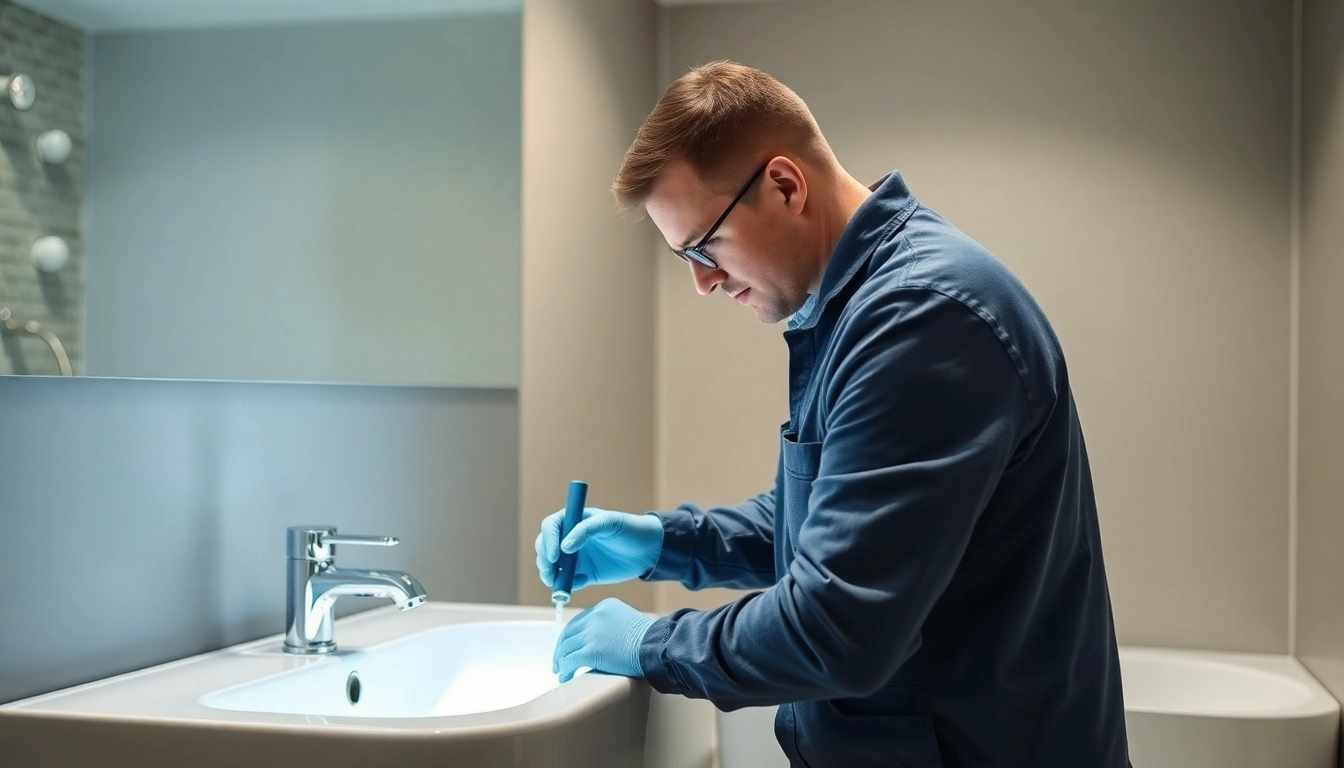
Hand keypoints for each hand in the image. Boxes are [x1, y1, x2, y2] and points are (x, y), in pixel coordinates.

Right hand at [535, 507, 662, 591]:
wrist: (648, 550)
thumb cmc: (628, 529)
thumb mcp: (609, 523)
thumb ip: (586, 530)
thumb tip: (564, 547)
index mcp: (574, 521)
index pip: (550, 527)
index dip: (548, 541)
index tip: (554, 556)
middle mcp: (570, 539)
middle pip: (545, 548)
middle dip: (543, 560)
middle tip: (550, 572)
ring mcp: (576, 558)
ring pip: (553, 567)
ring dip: (550, 576)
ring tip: (556, 584)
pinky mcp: (584, 575)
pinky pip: (569, 583)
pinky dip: (565, 587)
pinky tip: (572, 588)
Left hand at [553, 598, 654, 682]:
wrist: (657, 645)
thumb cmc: (650, 639)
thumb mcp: (627, 622)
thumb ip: (611, 626)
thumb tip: (600, 642)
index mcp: (603, 607)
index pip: (578, 621)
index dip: (569, 636)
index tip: (566, 647)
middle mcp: (594, 617)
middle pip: (569, 633)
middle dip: (561, 649)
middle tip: (558, 662)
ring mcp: (591, 633)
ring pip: (566, 648)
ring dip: (562, 661)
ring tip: (562, 672)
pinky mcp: (590, 651)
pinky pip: (570, 661)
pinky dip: (565, 670)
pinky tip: (565, 677)